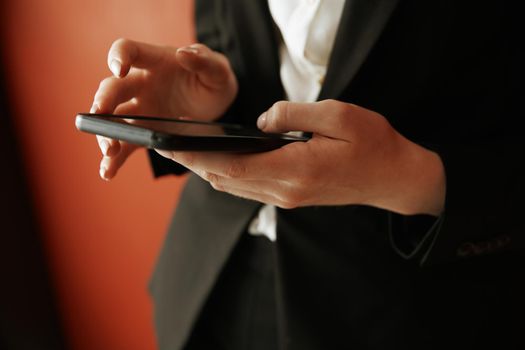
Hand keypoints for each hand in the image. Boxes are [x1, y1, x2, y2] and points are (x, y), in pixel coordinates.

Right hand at [91, 39, 237, 179]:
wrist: (217, 102)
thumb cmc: (213, 78)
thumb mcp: (217, 70)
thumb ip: (205, 60)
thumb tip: (183, 54)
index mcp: (156, 62)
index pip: (129, 50)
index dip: (119, 56)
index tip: (119, 69)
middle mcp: (141, 84)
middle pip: (113, 88)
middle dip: (104, 102)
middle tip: (100, 116)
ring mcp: (141, 109)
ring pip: (114, 119)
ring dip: (106, 133)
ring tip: (108, 151)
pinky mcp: (145, 131)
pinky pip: (126, 143)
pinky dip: (115, 159)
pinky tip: (108, 172)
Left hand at [157, 100, 445, 215]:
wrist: (394, 178)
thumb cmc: (372, 144)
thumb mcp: (338, 116)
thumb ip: (294, 114)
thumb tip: (261, 122)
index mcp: (295, 169)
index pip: (231, 166)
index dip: (197, 158)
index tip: (171, 148)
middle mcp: (285, 190)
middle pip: (226, 180)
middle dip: (195, 165)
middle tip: (169, 148)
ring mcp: (288, 198)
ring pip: (236, 188)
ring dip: (209, 172)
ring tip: (189, 153)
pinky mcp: (292, 198)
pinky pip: (250, 190)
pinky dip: (229, 177)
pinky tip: (221, 163)